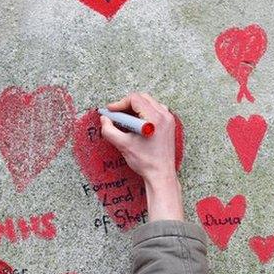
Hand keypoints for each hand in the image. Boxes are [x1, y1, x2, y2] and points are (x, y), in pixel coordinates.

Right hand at [100, 92, 182, 221]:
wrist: (161, 175)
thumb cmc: (146, 162)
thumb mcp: (123, 145)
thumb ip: (109, 130)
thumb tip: (104, 119)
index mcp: (155, 119)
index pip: (134, 99)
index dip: (119, 104)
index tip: (110, 111)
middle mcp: (165, 116)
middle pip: (142, 98)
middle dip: (127, 104)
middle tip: (116, 115)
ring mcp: (169, 120)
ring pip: (149, 103)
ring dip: (135, 108)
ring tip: (125, 120)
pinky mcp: (169, 125)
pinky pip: (156, 111)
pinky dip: (144, 113)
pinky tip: (135, 124)